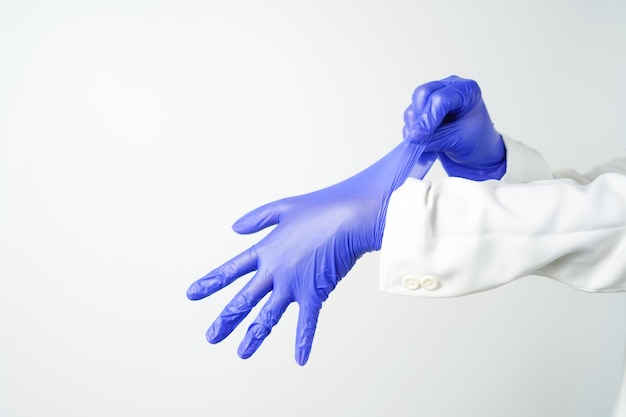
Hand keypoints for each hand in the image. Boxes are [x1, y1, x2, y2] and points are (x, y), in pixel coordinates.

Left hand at [186, 143, 434, 364]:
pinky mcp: (315, 293)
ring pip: (267, 317)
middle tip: (211, 337)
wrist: (350, 216)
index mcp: (265, 250)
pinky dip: (304, 341)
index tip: (192, 295)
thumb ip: (257, 219)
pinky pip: (307, 323)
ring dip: (253, 336)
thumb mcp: (283, 207)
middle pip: (243, 300)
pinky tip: (300, 360)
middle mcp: (274, 271)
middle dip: (226, 320)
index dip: (210, 283)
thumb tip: (234, 228)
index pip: (231, 270)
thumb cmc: (321, 207)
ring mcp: (292, 285)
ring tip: (241, 353)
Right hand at [403, 75, 505, 179]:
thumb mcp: (457, 139)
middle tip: (420, 138)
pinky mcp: (424, 110)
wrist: (478, 154)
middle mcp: (449, 88)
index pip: (440, 98)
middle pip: (422, 94)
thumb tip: (412, 138)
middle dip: (419, 118)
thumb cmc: (477, 142)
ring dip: (414, 127)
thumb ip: (433, 137)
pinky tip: (423, 142)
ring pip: (413, 107)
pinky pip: (410, 118)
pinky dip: (412, 132)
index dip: (428, 117)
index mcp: (466, 90)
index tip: (420, 136)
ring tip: (425, 143)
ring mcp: (435, 98)